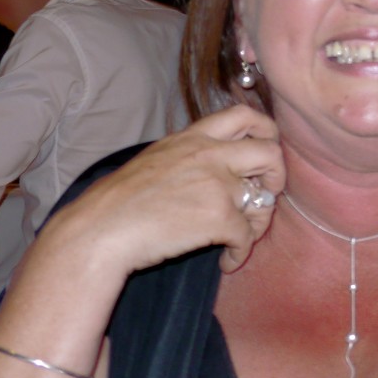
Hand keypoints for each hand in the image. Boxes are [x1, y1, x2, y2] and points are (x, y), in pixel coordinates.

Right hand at [40, 106, 284, 278]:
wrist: (100, 229)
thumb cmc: (119, 201)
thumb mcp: (156, 159)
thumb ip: (188, 157)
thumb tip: (214, 170)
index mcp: (192, 137)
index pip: (244, 115)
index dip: (266, 132)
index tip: (265, 152)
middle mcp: (209, 154)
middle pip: (270, 151)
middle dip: (277, 175)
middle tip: (264, 196)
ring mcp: (217, 184)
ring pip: (265, 198)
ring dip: (261, 220)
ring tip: (244, 235)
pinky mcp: (218, 216)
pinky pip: (247, 236)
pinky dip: (240, 252)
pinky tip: (227, 261)